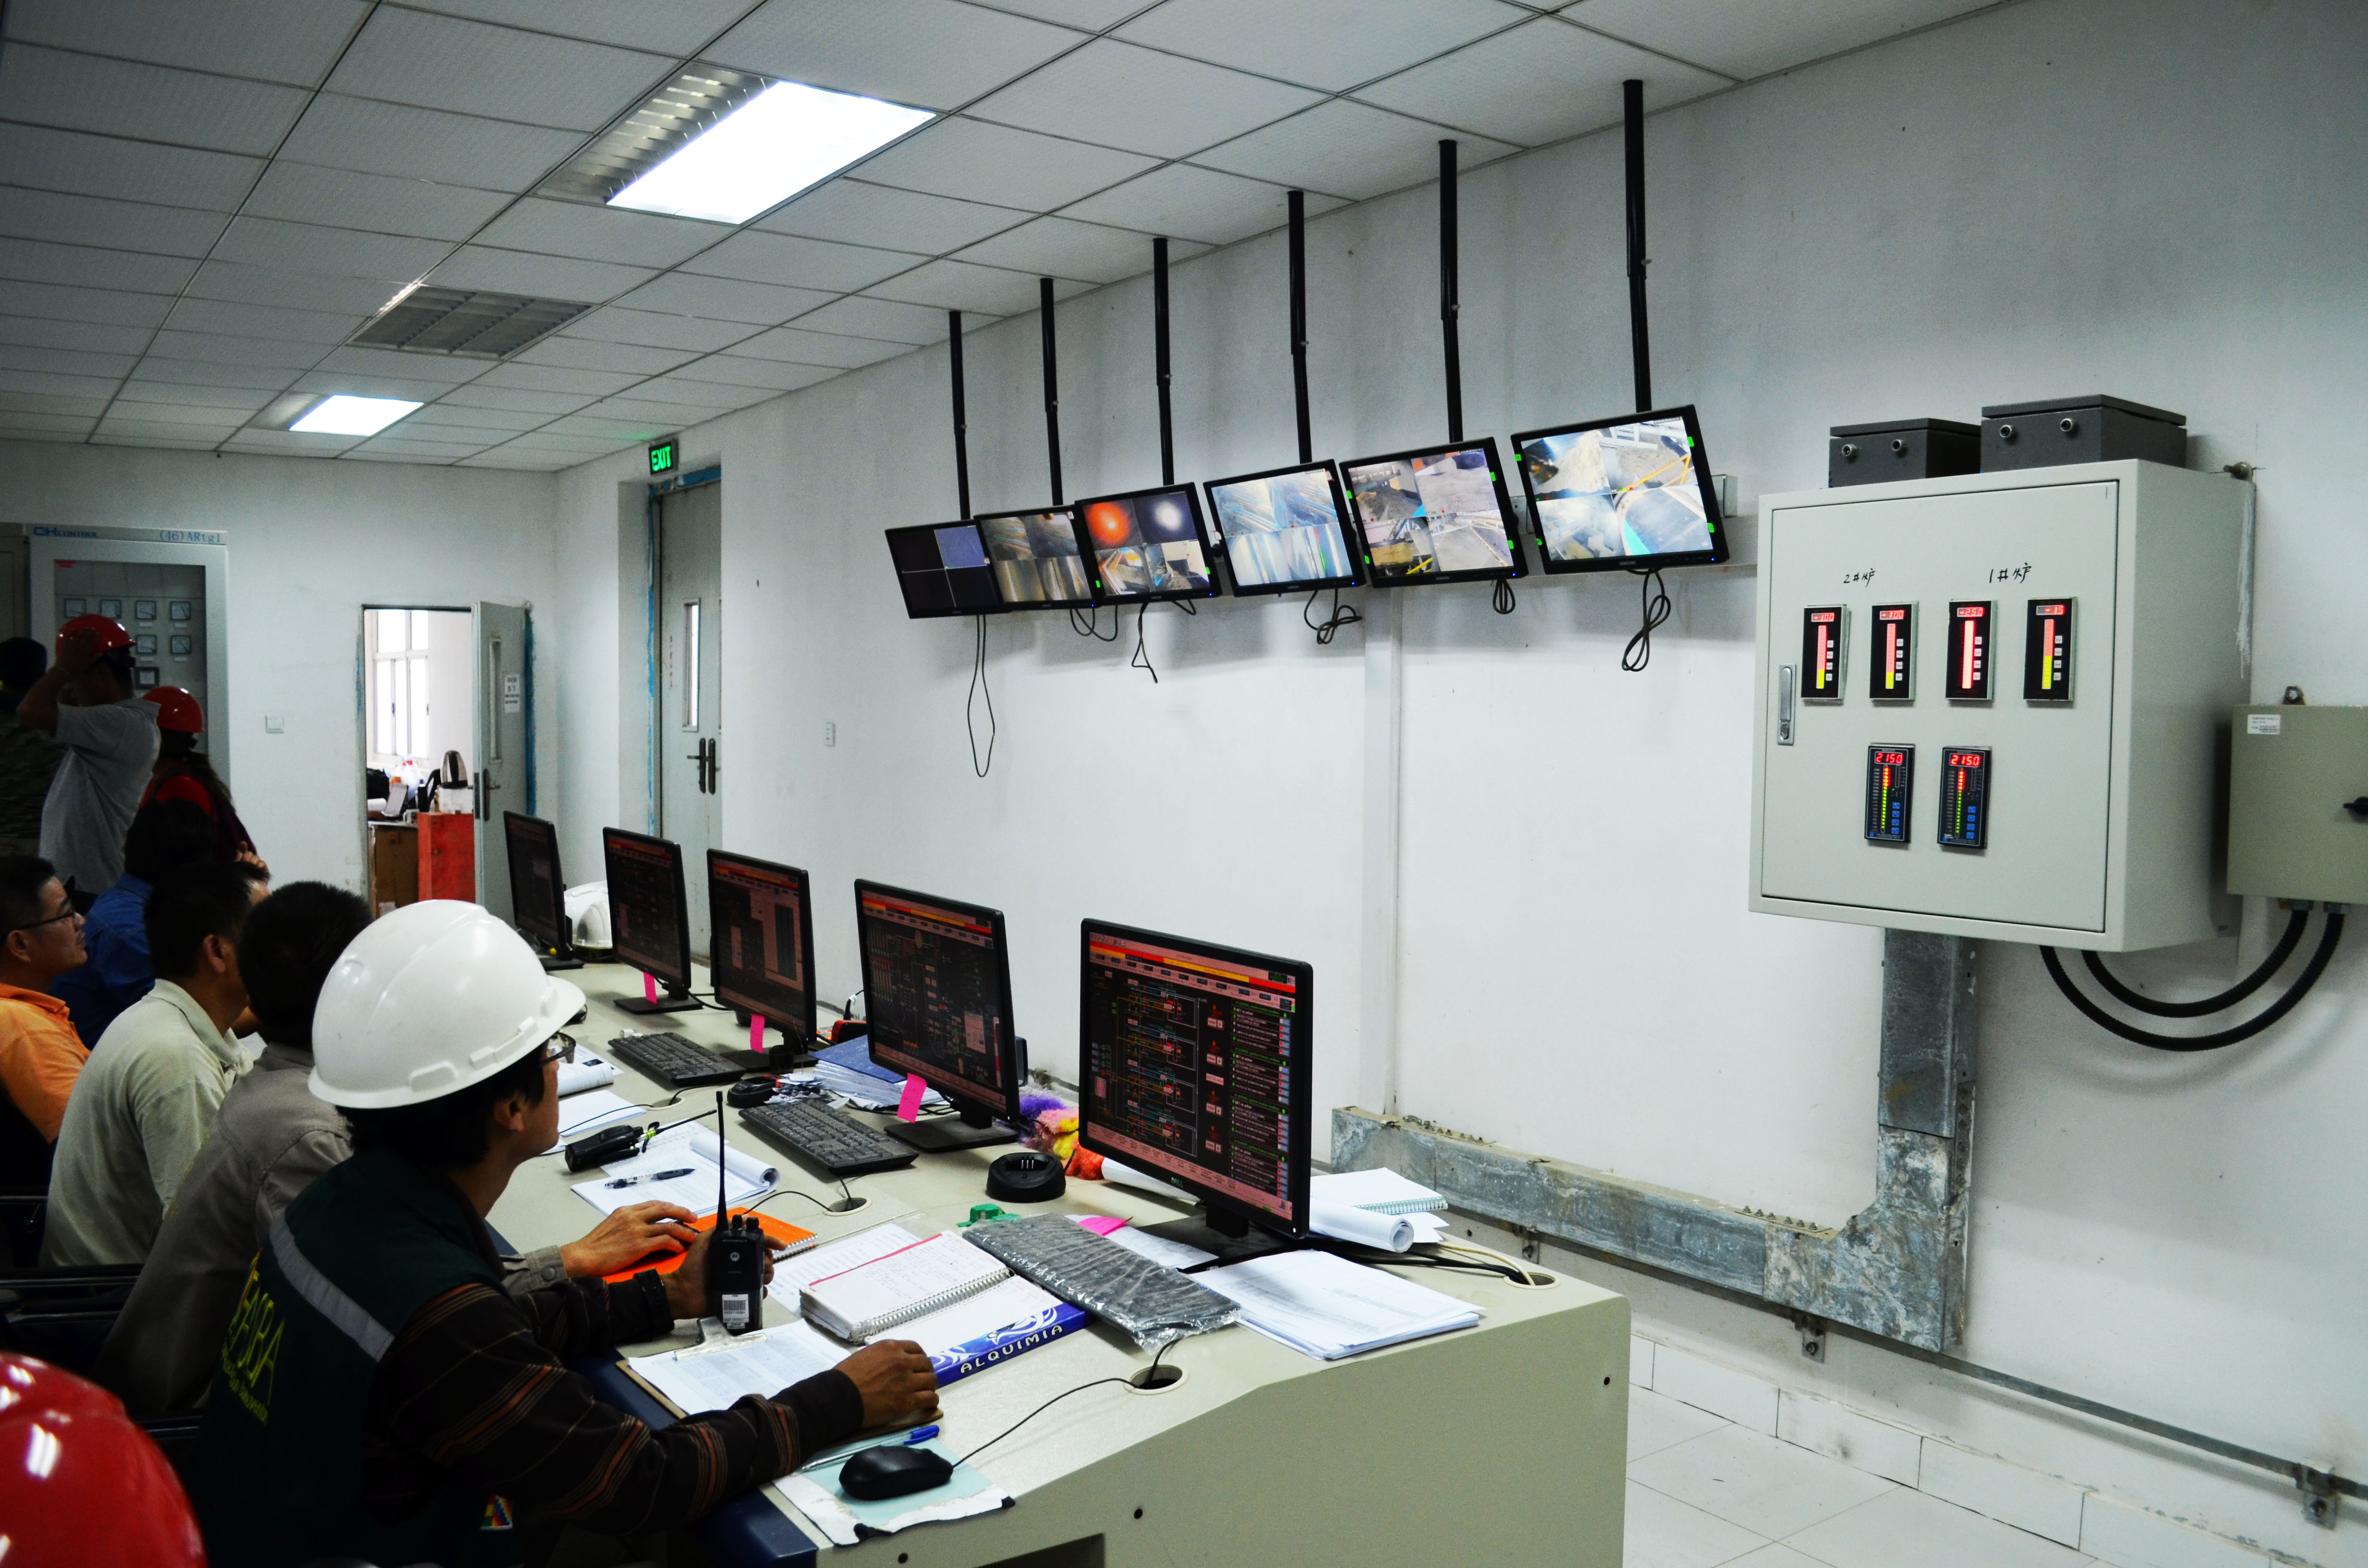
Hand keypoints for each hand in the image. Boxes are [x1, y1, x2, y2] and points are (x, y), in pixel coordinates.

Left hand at [56, 629, 100, 676]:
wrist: (64, 670)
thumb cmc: (77, 668)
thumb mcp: (87, 665)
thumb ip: (94, 658)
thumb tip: (101, 653)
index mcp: (86, 652)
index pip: (92, 643)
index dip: (95, 637)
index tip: (97, 633)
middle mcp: (80, 647)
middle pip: (86, 638)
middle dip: (89, 633)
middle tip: (92, 628)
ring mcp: (72, 646)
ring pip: (78, 637)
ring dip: (82, 632)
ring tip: (85, 627)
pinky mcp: (65, 646)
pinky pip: (67, 638)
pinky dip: (69, 633)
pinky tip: (72, 629)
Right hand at [564, 1201, 698, 1276]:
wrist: (583, 1256)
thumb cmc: (594, 1245)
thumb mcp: (611, 1225)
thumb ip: (627, 1222)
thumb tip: (641, 1226)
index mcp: (626, 1211)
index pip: (654, 1204)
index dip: (670, 1207)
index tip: (679, 1212)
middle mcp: (633, 1217)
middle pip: (665, 1209)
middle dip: (682, 1213)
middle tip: (693, 1218)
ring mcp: (637, 1231)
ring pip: (669, 1226)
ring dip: (684, 1231)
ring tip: (692, 1237)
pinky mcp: (638, 1245)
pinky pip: (664, 1241)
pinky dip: (674, 1244)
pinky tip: (678, 1248)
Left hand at [657, 1217, 780, 1319]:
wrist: (685, 1291)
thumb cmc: (695, 1265)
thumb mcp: (705, 1240)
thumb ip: (721, 1228)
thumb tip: (743, 1218)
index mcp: (735, 1250)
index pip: (758, 1242)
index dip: (771, 1242)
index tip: (781, 1246)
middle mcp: (741, 1263)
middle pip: (765, 1258)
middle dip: (769, 1259)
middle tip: (763, 1264)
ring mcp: (742, 1279)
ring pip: (766, 1274)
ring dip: (768, 1274)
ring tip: (761, 1278)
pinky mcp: (741, 1294)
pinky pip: (759, 1292)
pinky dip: (762, 1291)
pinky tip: (759, 1289)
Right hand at [836, 1341, 939, 1427]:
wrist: (839, 1397)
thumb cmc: (845, 1377)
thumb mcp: (865, 1355)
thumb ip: (882, 1356)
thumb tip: (890, 1363)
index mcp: (891, 1348)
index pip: (916, 1349)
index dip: (919, 1358)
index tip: (918, 1365)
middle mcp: (902, 1361)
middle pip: (926, 1364)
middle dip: (925, 1372)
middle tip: (922, 1380)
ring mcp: (906, 1381)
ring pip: (931, 1381)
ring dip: (929, 1386)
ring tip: (925, 1392)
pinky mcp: (907, 1401)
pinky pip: (929, 1399)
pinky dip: (931, 1401)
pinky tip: (927, 1403)